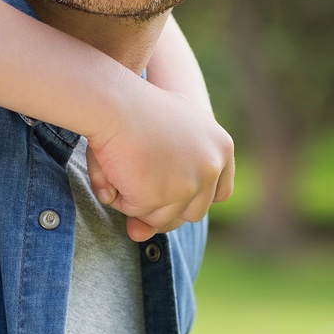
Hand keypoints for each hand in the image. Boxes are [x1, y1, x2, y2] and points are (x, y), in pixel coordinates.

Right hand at [84, 84, 234, 241]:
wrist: (114, 99)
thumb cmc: (133, 108)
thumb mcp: (162, 138)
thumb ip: (162, 182)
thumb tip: (139, 234)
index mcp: (221, 147)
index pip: (220, 192)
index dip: (196, 196)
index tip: (174, 192)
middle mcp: (212, 167)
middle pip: (193, 212)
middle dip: (165, 208)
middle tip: (139, 190)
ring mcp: (189, 184)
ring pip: (164, 218)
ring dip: (140, 203)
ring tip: (122, 167)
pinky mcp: (161, 196)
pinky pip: (137, 212)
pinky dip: (121, 199)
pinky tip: (112, 172)